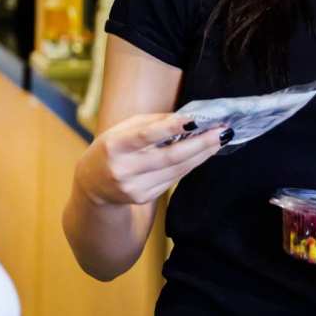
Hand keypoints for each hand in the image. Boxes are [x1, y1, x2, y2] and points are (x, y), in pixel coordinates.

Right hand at [75, 113, 223, 206]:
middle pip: (170, 157)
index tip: (197, 120)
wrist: (92, 185)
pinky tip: (203, 153)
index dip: (172, 128)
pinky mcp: (143, 198)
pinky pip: (173, 179)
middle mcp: (123, 169)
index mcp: (114, 146)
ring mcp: (134, 187)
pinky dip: (190, 165)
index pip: (146, 136)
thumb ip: (154, 122)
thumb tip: (190, 118)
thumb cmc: (114, 147)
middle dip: (200, 144)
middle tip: (223, 131)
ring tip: (219, 139)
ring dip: (202, 154)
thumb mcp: (124, 129)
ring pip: (177, 170)